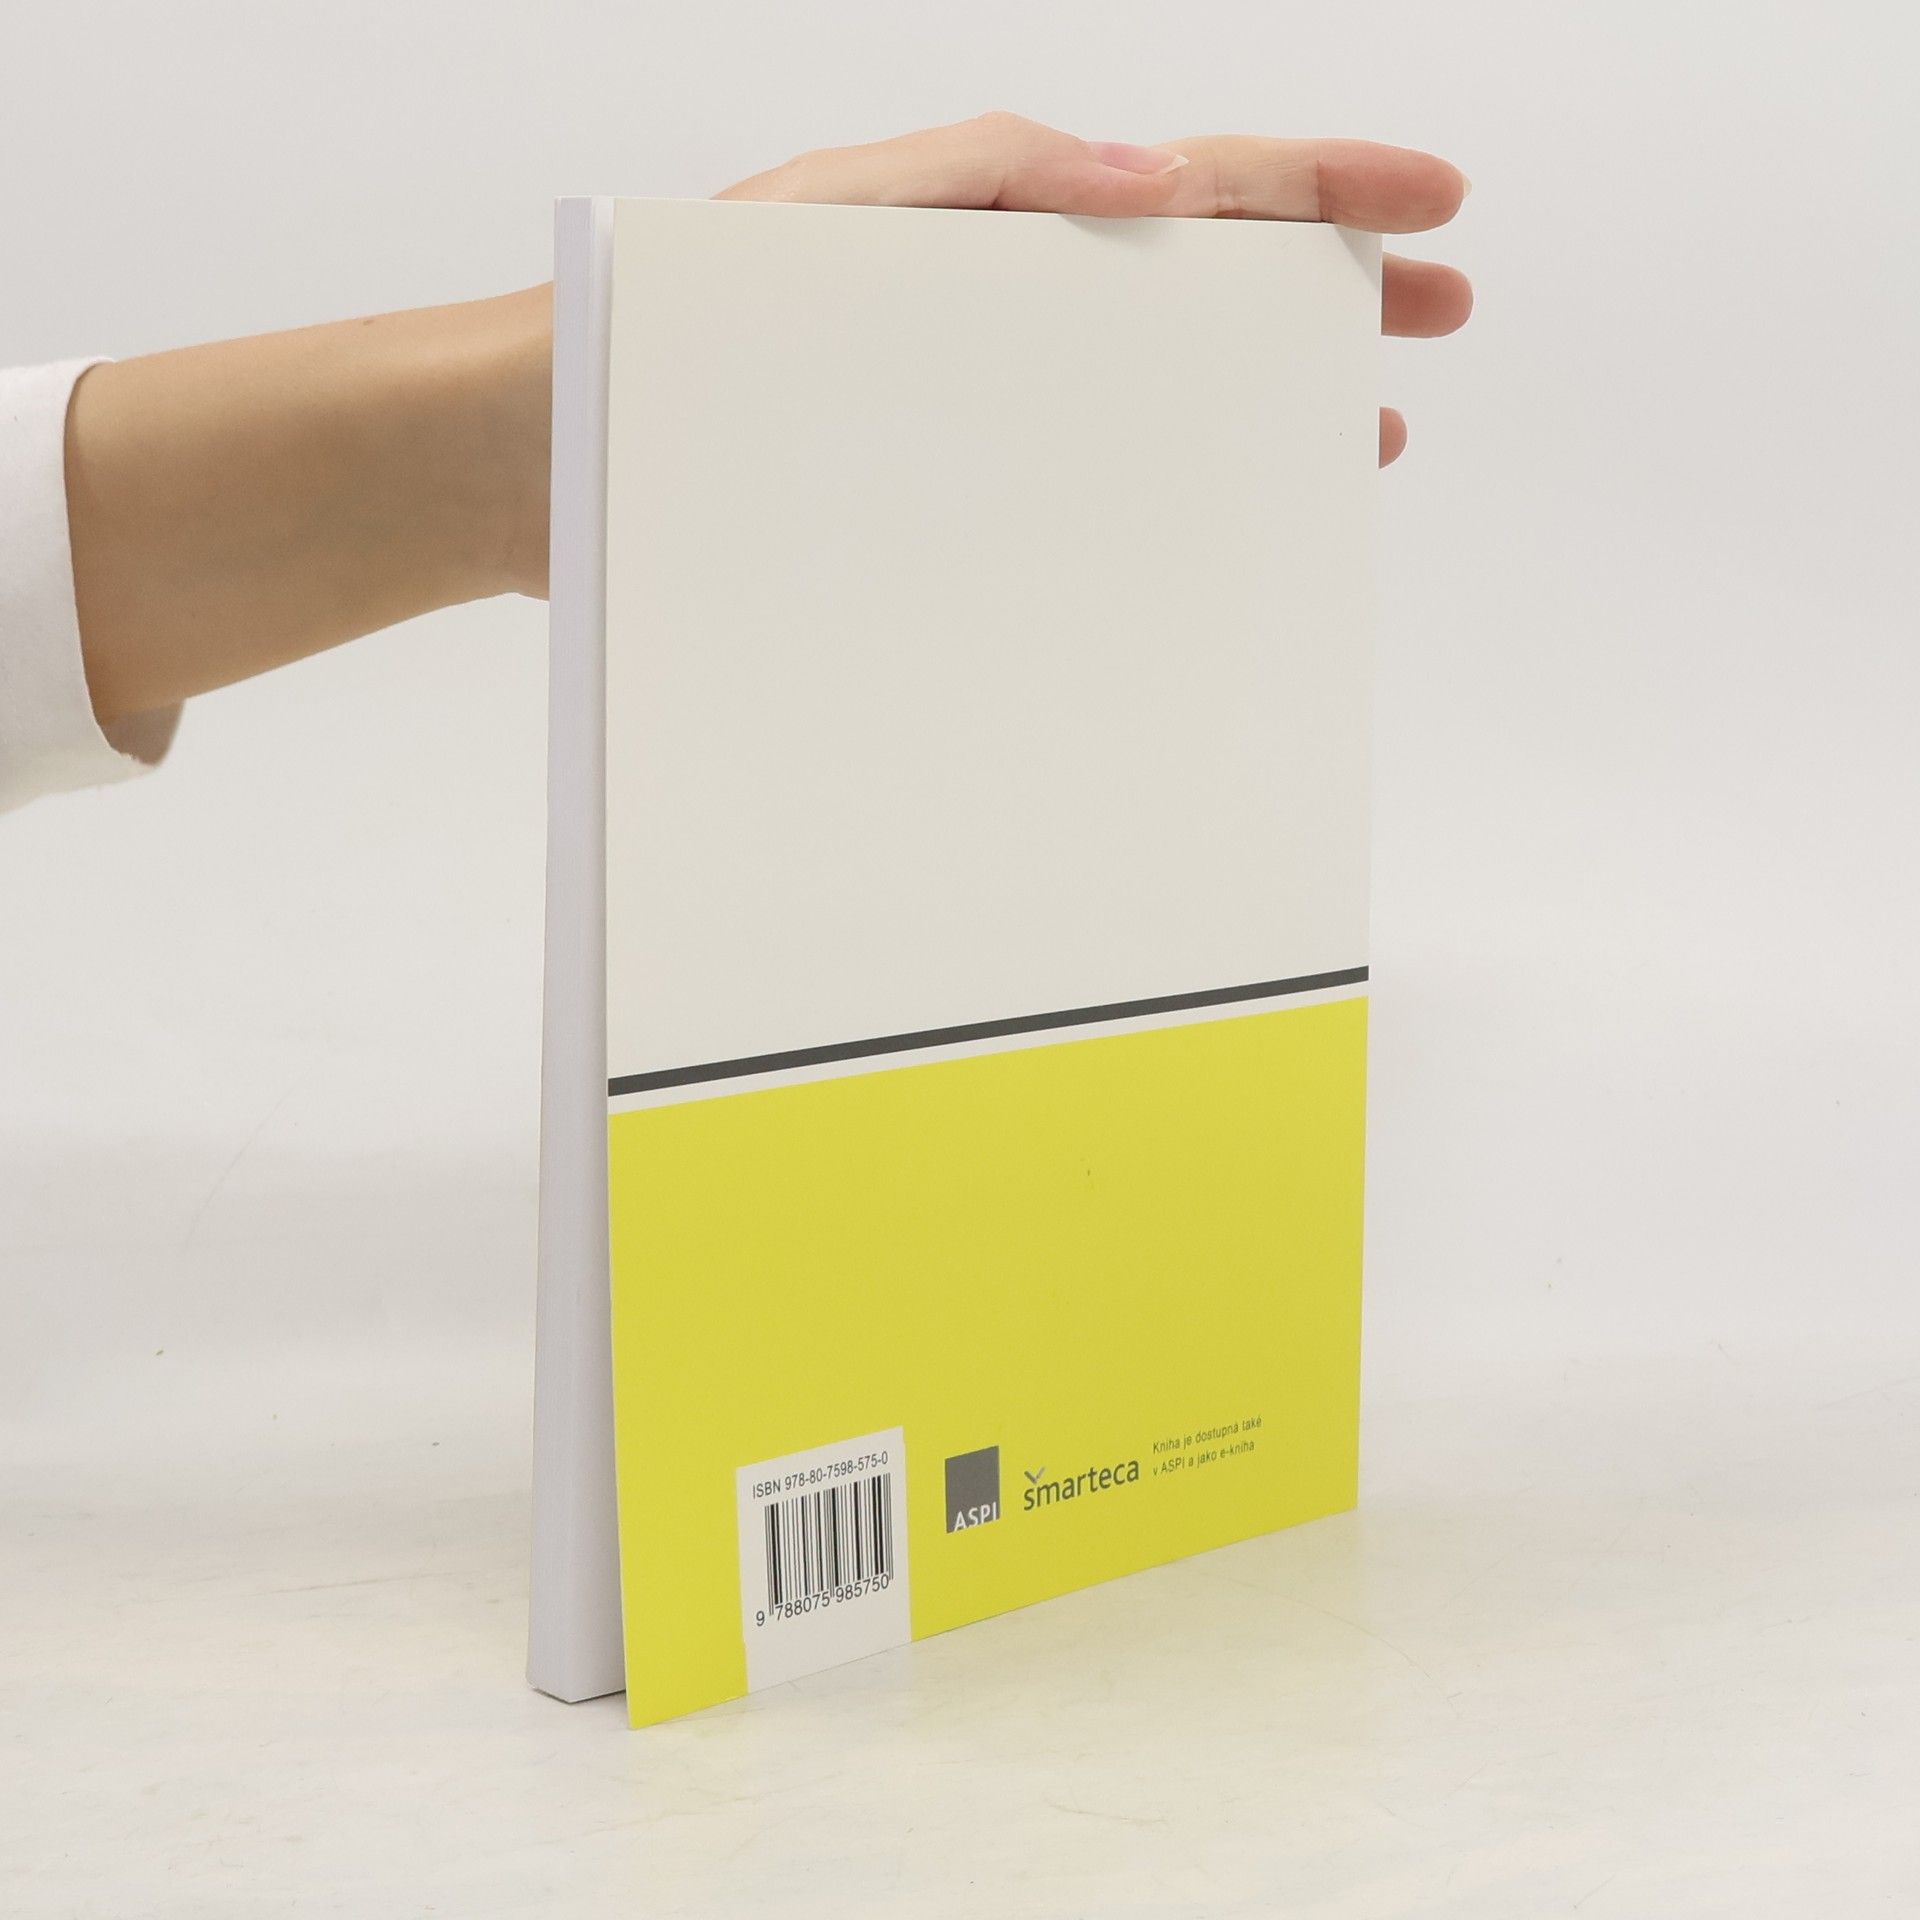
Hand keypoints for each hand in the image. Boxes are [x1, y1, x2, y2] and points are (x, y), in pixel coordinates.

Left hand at [720, 112, 1472, 466]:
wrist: (574, 442)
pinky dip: (1170, 484)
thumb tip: (1153, 178)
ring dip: (1272, 392)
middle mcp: (1017, 305)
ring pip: (1168, 381)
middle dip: (1339, 284)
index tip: (1435, 198)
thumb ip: (992, 176)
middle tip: (1445, 310)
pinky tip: (1212, 517)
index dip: (1327, 182)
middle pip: (1213, 277)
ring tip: (1365, 425)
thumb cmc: (684, 321)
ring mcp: (995, 397)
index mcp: (1008, 220)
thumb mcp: (838, 212)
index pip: (1203, 183)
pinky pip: (1093, 472)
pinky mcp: (955, 487)